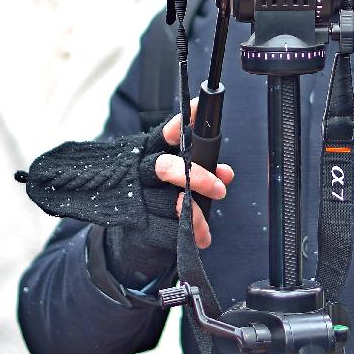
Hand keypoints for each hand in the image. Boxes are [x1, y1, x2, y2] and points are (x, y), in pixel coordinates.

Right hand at [19, 102, 234, 251]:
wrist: (128, 239)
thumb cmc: (157, 197)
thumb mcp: (175, 177)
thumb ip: (200, 169)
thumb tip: (226, 173)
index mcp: (150, 153)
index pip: (165, 135)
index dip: (179, 125)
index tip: (194, 114)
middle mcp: (140, 172)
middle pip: (166, 167)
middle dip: (196, 177)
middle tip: (219, 189)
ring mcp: (136, 199)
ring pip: (171, 203)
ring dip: (196, 217)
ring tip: (206, 228)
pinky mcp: (138, 225)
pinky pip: (167, 230)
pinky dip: (187, 234)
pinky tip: (199, 238)